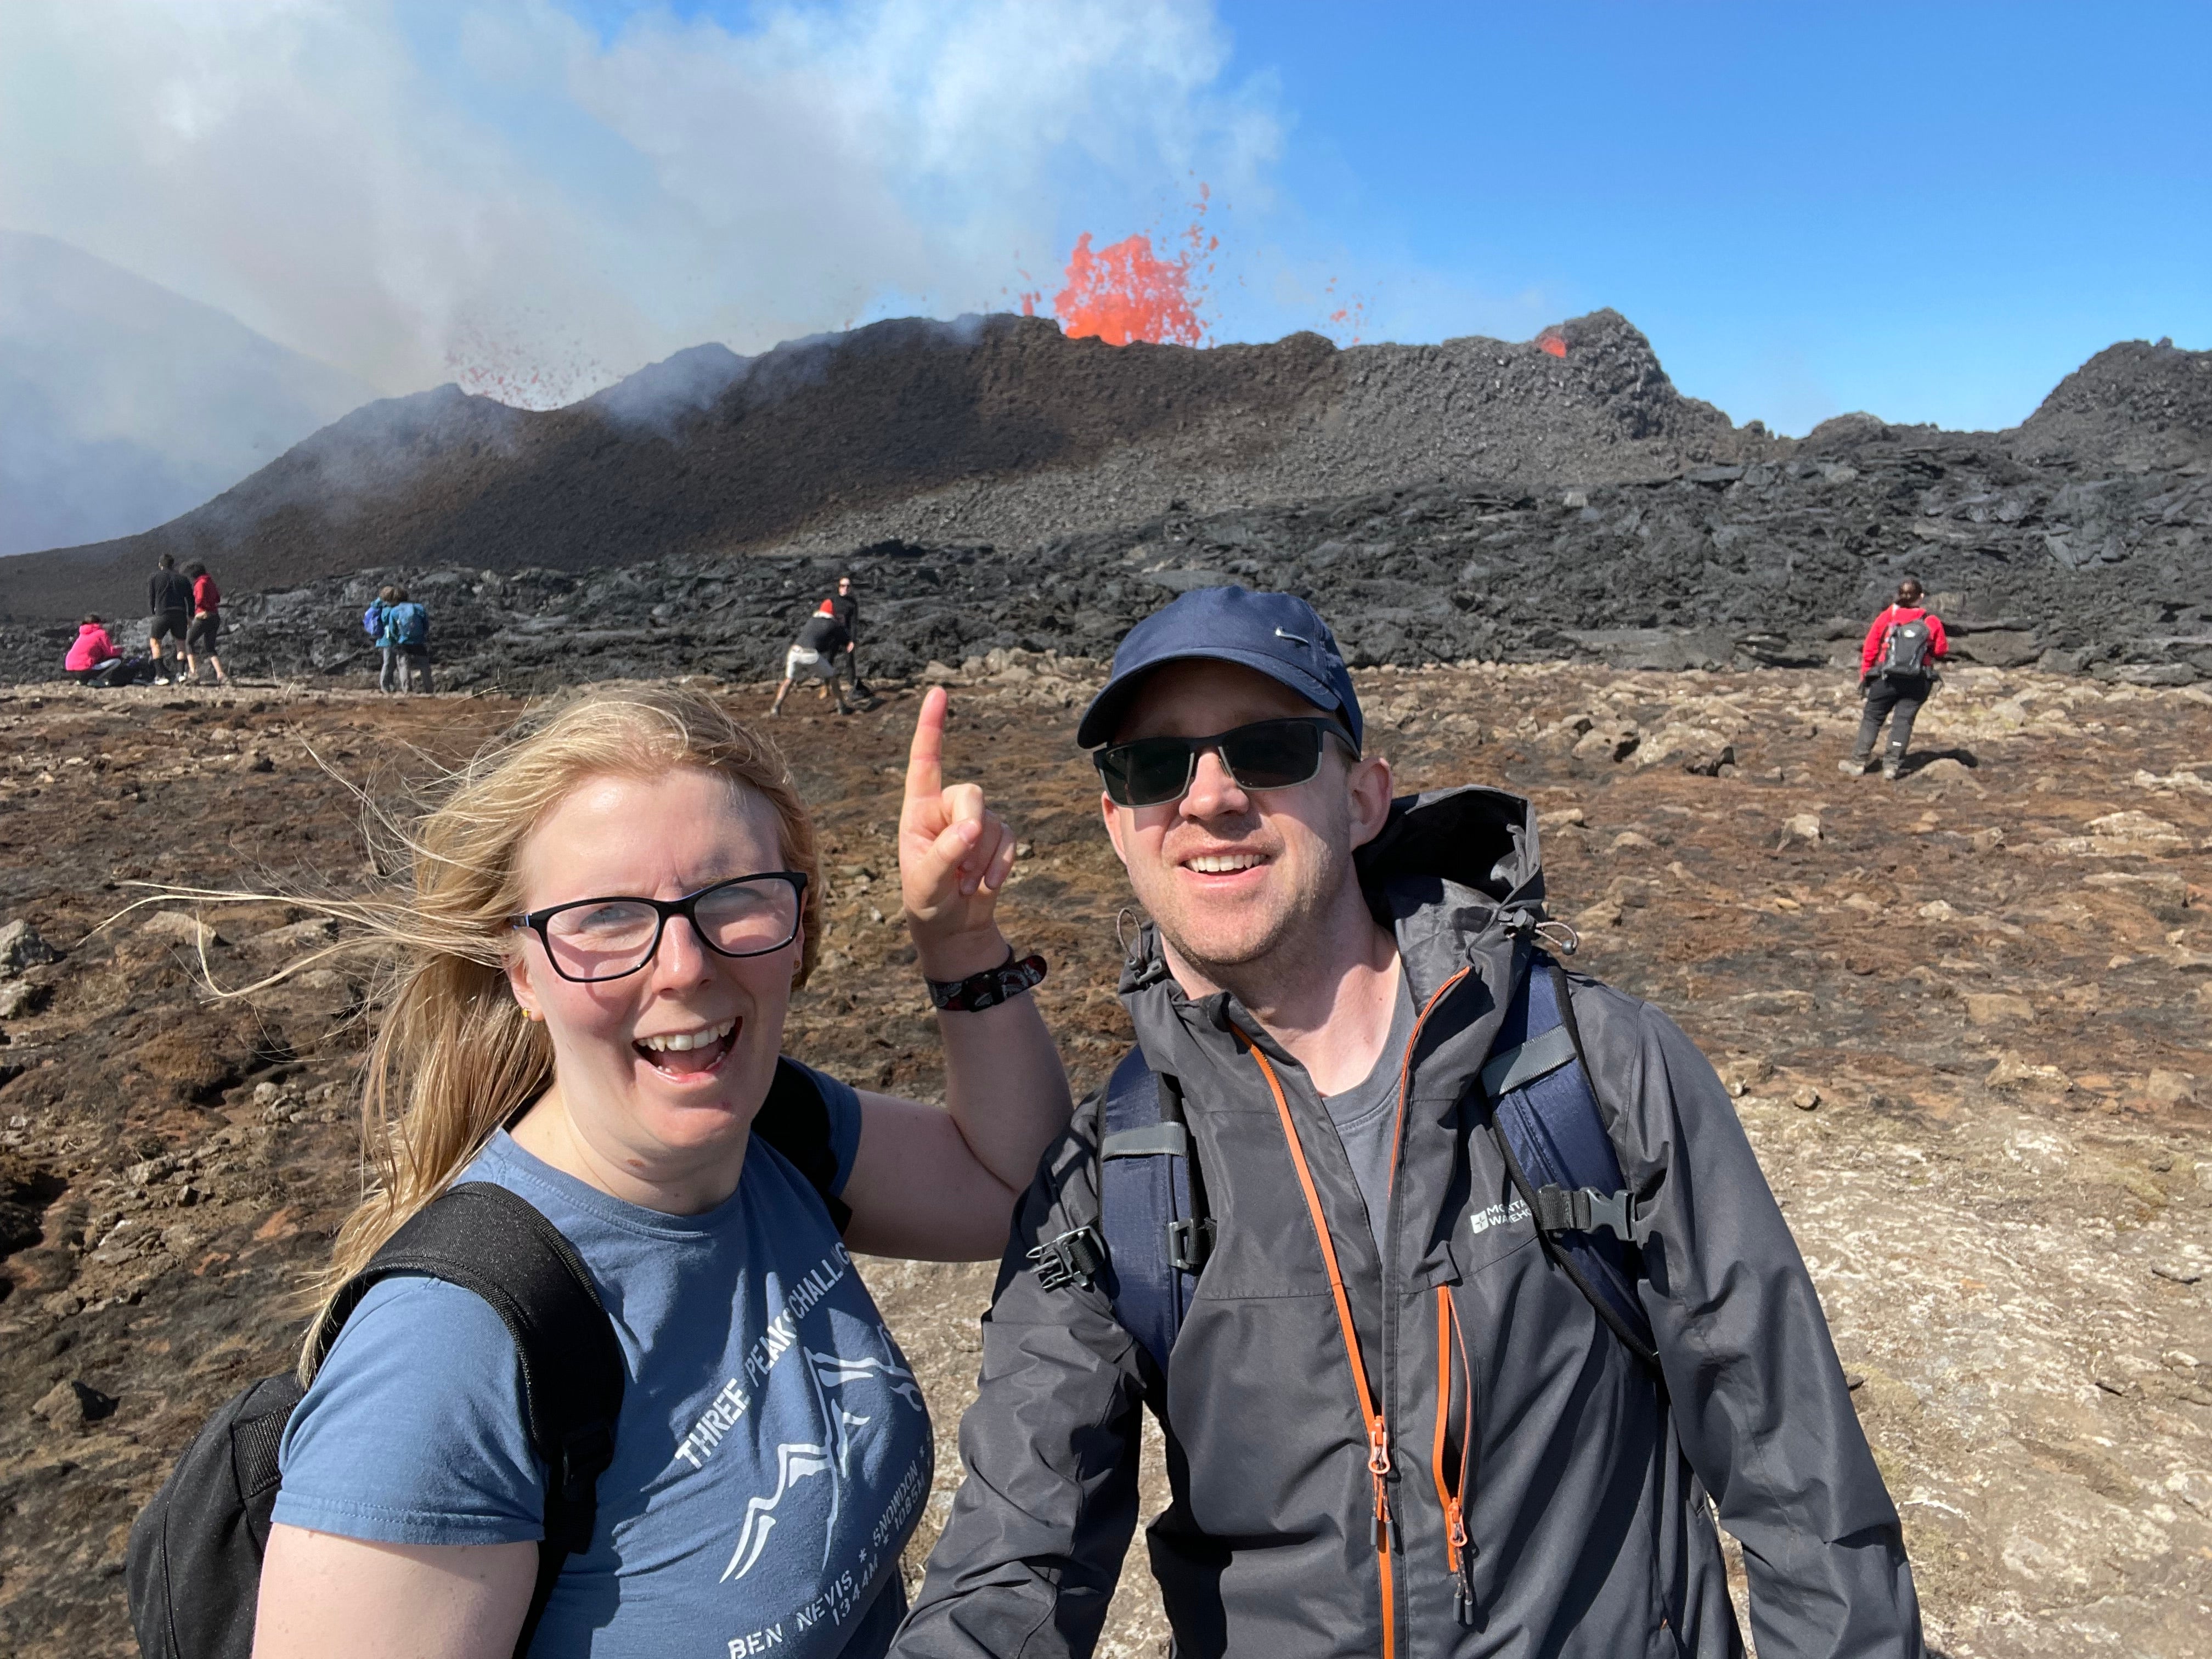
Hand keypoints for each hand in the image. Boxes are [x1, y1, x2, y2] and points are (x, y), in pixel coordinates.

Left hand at [899, 687, 1016, 978]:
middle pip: (971, 793)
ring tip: (966, 884)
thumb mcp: (925, 881)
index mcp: (918, 809)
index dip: (932, 726)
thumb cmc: (927, 902)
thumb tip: (973, 829)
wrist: (953, 930)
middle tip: (964, 867)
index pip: (925, 761)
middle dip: (972, 828)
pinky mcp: (996, 840)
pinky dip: (1002, 864)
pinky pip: (1010, 838)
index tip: (939, 693)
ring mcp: (973, 823)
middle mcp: (945, 809)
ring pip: (993, 820)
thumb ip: (946, 853)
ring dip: (984, 858)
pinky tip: (987, 885)